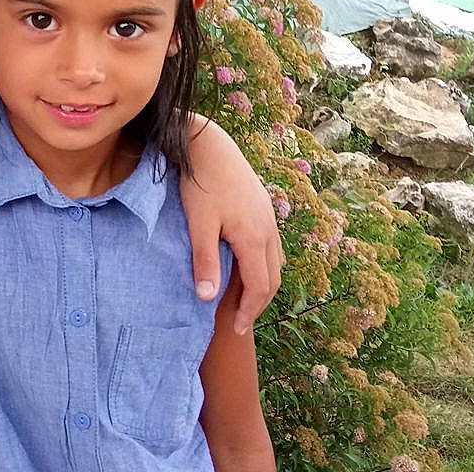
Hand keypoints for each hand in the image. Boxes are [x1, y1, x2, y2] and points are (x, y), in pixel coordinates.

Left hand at [182, 120, 283, 334]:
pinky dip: (263, 264)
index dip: (250, 311)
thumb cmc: (201, 185)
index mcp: (254, 238)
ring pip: (274, 260)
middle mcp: (268, 230)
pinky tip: (246, 265)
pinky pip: (270, 245)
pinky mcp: (262, 207)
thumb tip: (208, 299)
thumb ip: (205, 261)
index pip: (260, 286)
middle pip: (272, 277)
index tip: (237, 329)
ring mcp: (268, 217)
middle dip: (259, 303)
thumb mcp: (199, 225)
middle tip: (242, 322)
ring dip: (263, 283)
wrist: (209, 145)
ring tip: (245, 299)